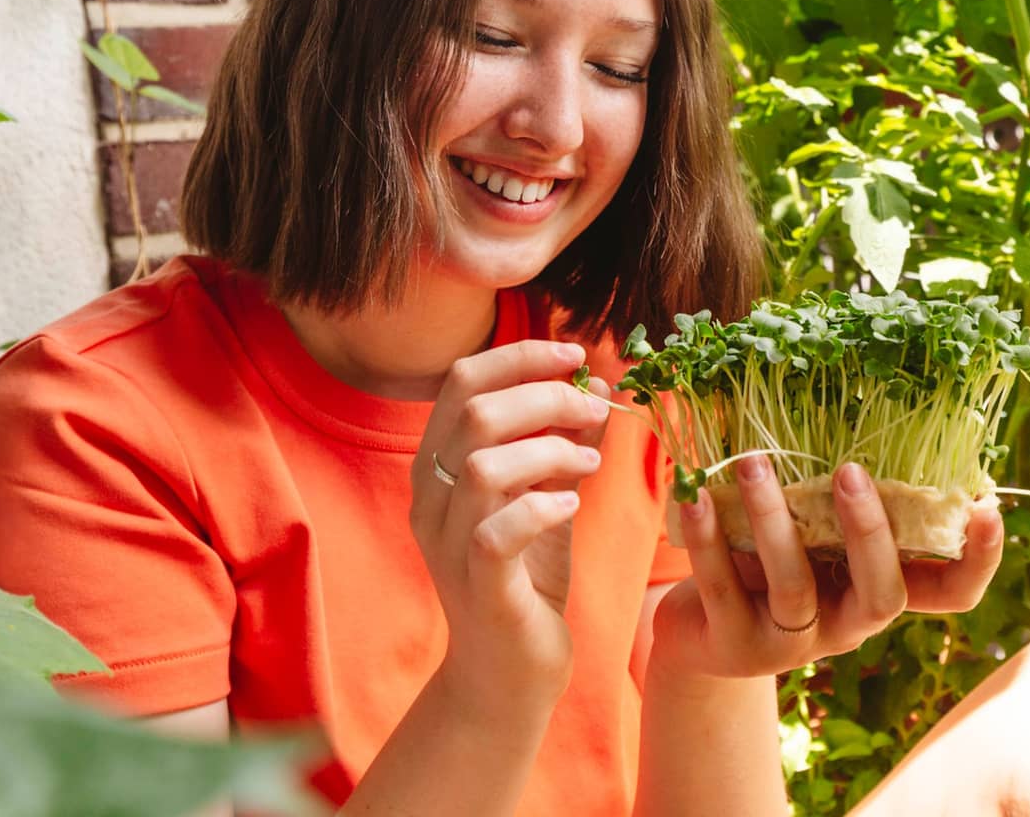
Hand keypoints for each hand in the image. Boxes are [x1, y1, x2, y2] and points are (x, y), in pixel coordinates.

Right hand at [409, 339, 611, 708]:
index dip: (519, 356)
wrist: (506, 673)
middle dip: (545, 396)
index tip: (575, 355)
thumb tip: (597, 385)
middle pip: (474, 411)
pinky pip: (496, 532)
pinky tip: (571, 504)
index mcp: (440, 466)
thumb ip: (563, 443)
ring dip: (549, 450)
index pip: (461, 380)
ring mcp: (448, 544)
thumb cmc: (526, 578)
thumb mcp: (547, 496)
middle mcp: (432, 499)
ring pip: (483, 465)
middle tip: (595, 409)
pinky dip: (541, 506)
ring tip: (589, 464)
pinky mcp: (479, 587)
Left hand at [647, 456, 1003, 682]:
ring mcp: (793, 643)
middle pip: (883, 597)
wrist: (699, 628)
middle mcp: (848, 623)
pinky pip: (725, 592)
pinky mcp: (736, 647)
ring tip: (754, 464)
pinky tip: (696, 499)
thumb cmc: (768, 553)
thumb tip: (856, 377)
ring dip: (775, 522)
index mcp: (879, 586)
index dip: (978, 561)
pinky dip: (711, 541)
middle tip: (850, 472)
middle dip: (871, 533)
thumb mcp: (810, 523)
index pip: (951, 592)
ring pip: (797, 589)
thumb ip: (834, 486)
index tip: (987, 508)